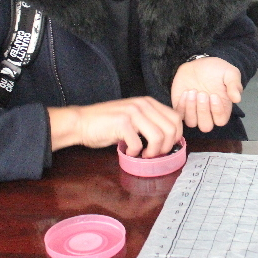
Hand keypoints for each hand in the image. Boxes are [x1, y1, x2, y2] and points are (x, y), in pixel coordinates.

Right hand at [47, 97, 181, 157]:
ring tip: (144, 154)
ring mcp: (132, 112)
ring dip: (153, 151)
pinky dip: (136, 152)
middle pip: (171, 129)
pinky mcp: (122, 123)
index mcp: (148, 102)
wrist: (81, 122)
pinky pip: (139, 143)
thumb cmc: (107, 124)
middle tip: (155, 154)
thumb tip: (169, 140)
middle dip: (167, 146)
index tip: (166, 147)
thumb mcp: (134, 118)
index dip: (176, 136)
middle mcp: (143, 104)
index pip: (176, 118)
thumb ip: (150, 123)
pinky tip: (129, 152)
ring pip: (159, 137)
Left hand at [171, 57, 242, 132]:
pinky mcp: (181, 107)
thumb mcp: (230, 73)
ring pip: (191, 123)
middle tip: (202, 93)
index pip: (220, 121)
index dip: (217, 111)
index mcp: (222, 108)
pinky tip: (186, 92)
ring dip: (191, 108)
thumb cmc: (216, 69)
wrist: (198, 63)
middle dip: (203, 111)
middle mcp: (208, 114)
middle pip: (205, 126)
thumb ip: (234, 85)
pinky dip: (182, 105)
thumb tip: (237, 99)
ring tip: (192, 91)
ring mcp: (193, 112)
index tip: (214, 95)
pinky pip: (180, 115)